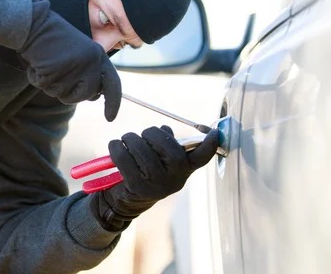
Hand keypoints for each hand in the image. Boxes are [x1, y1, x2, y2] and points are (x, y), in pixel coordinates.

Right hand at [18, 0, 120, 120]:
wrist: (33, 24)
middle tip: (58, 73)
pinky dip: (36, 77)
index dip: (113, 103)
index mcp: (98, 56)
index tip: (110, 118)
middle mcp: (91, 62)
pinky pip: (43, 86)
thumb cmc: (53, 40)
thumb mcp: (79, 54)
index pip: (113, 84)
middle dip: (69, 92)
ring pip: (61, 94)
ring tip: (48, 63)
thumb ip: (89, 72)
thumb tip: (94, 95)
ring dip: (50, 84)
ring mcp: (74, 66)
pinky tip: (38, 62)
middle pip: (84, 96)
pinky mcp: (56, 69)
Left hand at [90, 125, 218, 228]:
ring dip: (130, 138)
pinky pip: (124, 158)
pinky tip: (115, 146)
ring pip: (142, 149)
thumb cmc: (145, 172)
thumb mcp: (160, 160)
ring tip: (126, 140)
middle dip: (152, 133)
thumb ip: (166, 144)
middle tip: (142, 134)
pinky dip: (117, 147)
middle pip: (168, 147)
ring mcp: (156, 185)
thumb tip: (165, 129)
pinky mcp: (136, 187)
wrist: (125, 201)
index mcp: (183, 170)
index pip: (200, 158)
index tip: (215, 133)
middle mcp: (174, 180)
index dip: (209, 146)